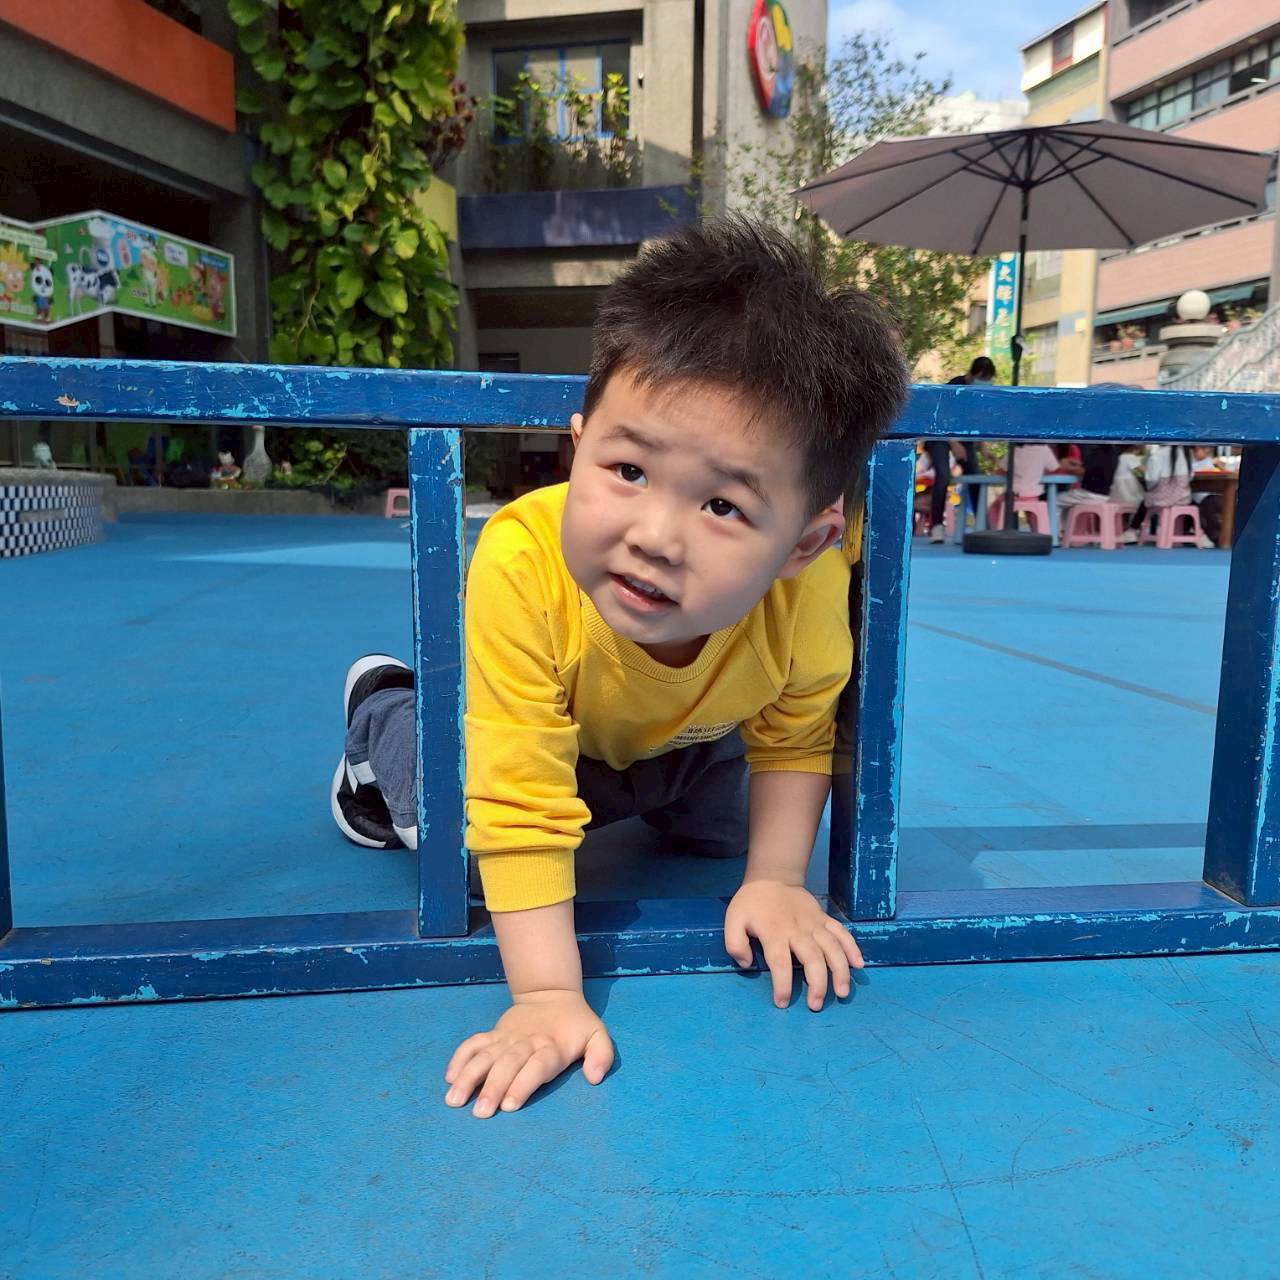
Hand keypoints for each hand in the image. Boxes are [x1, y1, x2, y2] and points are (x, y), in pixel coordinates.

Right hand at [443, 989, 613, 1117]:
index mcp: (552, 1047)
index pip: (536, 1066)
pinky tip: (449, 1078)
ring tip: (454, 1099)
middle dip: (492, 1088)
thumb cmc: (576, 1025)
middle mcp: (526, 1042)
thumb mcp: (598, 1034)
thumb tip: (594, 1078)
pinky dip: (460, 1058)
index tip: (509, 1105)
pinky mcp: (493, 1034)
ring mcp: (506, 1037)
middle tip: (480, 1113)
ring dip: (469, 1077)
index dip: (523, 1084)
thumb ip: (601, 1055)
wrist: (551, 994)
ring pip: (485, 1055)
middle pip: (507, 1064)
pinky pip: (473, 1043)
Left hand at [724, 880, 863, 1010]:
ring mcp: (814, 923)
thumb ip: (735, 943)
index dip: (782, 985)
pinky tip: (858, 964)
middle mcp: (798, 929)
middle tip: (816, 1005)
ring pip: (832, 948)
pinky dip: (852, 947)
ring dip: (840, 971)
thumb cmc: (752, 903)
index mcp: (774, 932)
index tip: (782, 1003)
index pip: (780, 962)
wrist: (772, 877)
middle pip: (812, 958)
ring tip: (842, 992)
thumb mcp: (733, 919)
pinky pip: (841, 933)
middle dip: (817, 984)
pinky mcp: (824, 918)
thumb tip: (746, 964)